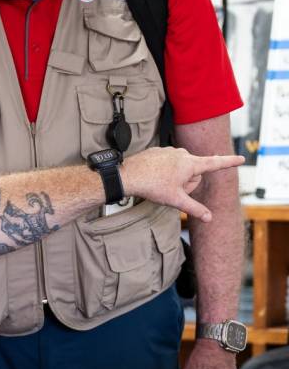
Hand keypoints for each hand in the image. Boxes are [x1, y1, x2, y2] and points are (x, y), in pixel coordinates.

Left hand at [122, 147, 243, 220]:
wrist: (127, 175)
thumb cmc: (152, 186)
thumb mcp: (176, 200)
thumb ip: (195, 208)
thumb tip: (209, 218)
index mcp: (190, 163)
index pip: (215, 163)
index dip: (229, 162)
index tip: (241, 159)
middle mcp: (182, 154)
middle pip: (194, 172)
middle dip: (188, 182)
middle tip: (172, 189)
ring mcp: (169, 151)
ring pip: (181, 168)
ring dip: (176, 177)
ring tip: (161, 183)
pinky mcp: (159, 151)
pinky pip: (169, 164)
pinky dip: (165, 172)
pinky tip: (155, 177)